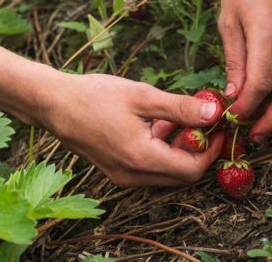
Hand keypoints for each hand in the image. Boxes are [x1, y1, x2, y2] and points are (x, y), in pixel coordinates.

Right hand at [39, 73, 224, 186]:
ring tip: (180, 119)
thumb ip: (180, 108)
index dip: (211, 150)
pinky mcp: (116, 171)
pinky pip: (150, 169)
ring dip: (179, 150)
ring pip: (166, 173)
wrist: (53, 104)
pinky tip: (159, 125)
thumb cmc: (95, 96)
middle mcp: (133, 176)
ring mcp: (123, 177)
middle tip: (205, 123)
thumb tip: (214, 113)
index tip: (218, 128)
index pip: (192, 169)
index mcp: (142, 159)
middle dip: (198, 151)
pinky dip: (162, 151)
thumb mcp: (142, 96)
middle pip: (181, 175)